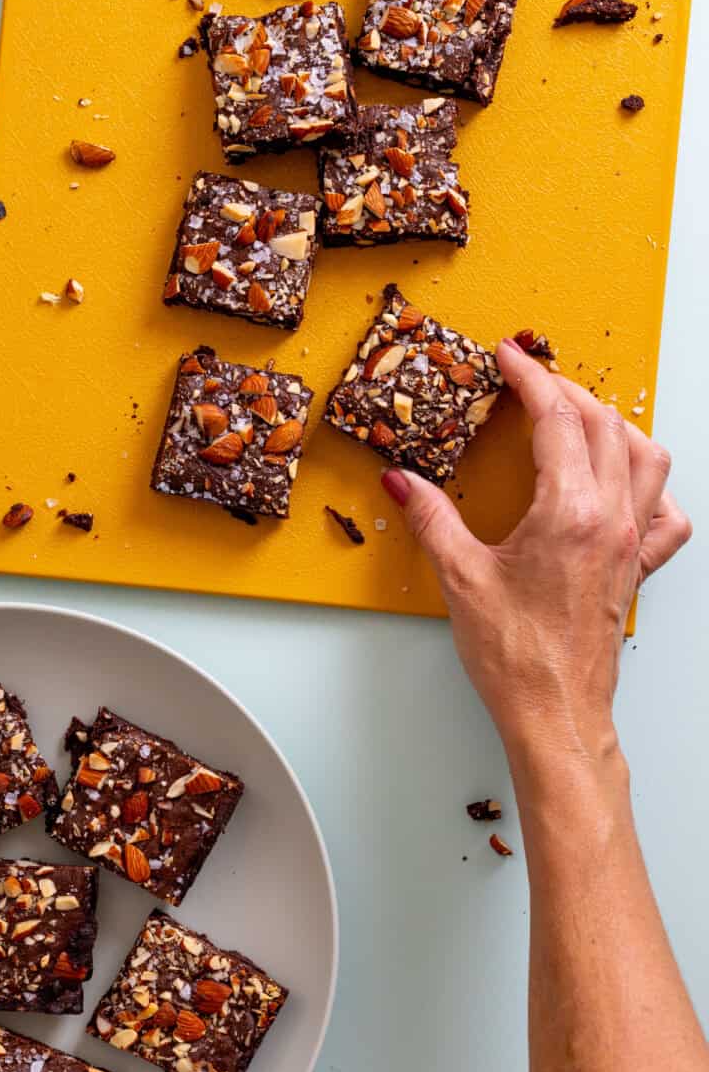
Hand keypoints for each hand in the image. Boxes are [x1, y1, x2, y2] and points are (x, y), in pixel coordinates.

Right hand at [381, 339, 691, 761]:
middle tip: (532, 382)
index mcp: (571, 513)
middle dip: (568, 391)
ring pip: (647, 456)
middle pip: (605, 424)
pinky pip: (668, 513)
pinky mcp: (637, 569)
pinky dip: (652, 485)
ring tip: (580, 418)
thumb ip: (431, 518)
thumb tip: (402, 481)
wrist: (555, 713)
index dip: (532, 378)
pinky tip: (626, 485)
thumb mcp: (460, 577)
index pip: (558, 419)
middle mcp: (613, 519)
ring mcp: (632, 543)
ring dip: (616, 425)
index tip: (510, 358)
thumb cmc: (515, 656)